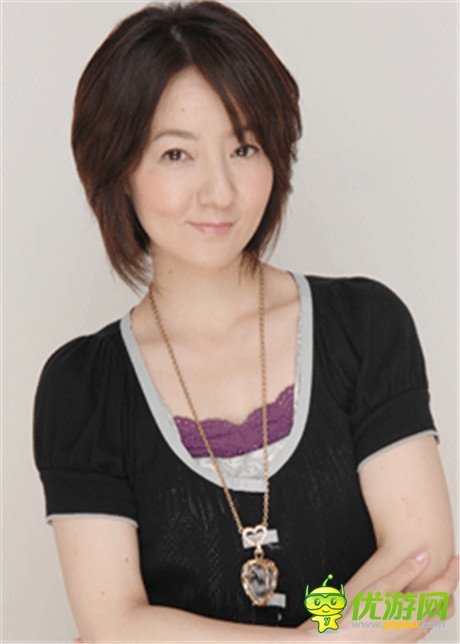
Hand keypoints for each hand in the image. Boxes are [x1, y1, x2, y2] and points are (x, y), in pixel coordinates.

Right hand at [300, 553, 457, 642]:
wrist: (343, 641)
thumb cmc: (358, 617)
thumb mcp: (381, 586)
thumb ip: (405, 570)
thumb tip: (423, 556)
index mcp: (416, 609)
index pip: (444, 588)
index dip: (452, 572)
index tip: (456, 560)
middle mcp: (419, 625)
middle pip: (446, 607)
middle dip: (449, 588)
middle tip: (447, 571)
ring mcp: (412, 636)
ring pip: (435, 618)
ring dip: (438, 601)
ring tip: (430, 585)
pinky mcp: (403, 642)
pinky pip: (423, 627)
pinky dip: (426, 613)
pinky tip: (412, 605)